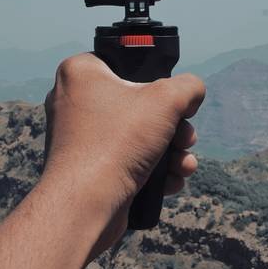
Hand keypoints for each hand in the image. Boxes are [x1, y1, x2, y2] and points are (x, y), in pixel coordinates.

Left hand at [42, 53, 204, 256]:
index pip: (127, 63)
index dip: (156, 79)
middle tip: (185, 137)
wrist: (86, 205)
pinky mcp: (89, 167)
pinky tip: (171, 181)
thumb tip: (192, 93)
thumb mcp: (166, 100)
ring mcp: (81, 137)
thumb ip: (188, 87)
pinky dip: (153, 170)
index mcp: (81, 73)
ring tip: (183, 165)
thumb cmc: (117, 143)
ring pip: (139, 136)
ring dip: (171, 151)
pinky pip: (128, 160)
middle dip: (174, 126)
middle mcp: (75, 101)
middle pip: (141, 104)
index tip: (172, 98)